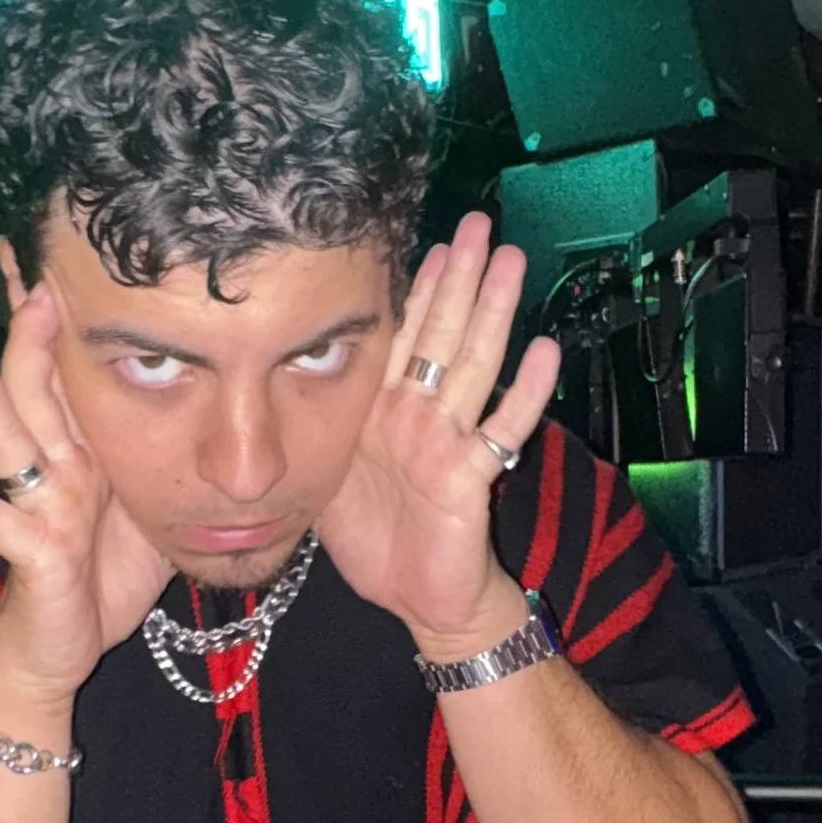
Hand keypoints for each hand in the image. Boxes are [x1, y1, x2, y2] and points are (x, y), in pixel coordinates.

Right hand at [0, 277, 170, 708]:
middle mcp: (52, 470)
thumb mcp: (153, 505)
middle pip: (35, 387)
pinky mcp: (28, 552)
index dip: (60, 323)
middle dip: (29, 331)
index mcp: (86, 453)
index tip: (53, 256)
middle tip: (26, 267)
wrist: (60, 651)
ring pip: (5, 435)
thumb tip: (231, 411)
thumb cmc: (103, 578)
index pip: (70, 373)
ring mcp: (35, 507)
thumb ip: (171, 456)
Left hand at [319, 212, 561, 649]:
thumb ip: (320, 422)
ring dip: (494, 313)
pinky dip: (523, 394)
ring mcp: (451, 441)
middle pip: (446, 333)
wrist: (417, 600)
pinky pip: (500, 430)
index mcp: (386, 409)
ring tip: (512, 263)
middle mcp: (423, 415)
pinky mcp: (471, 477)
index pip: (406, 332)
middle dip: (464, 277)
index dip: (420, 285)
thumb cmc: (376, 539)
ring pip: (473, 365)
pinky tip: (544, 352)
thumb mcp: (329, 469)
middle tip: (482, 223)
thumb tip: (277, 377)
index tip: (434, 236)